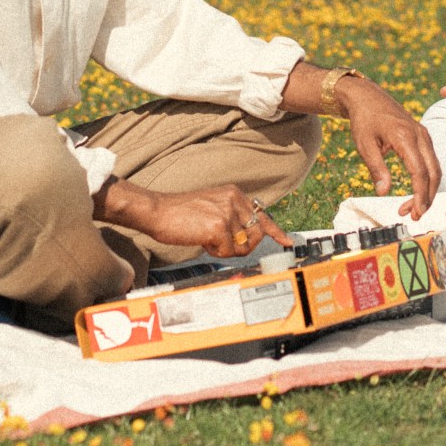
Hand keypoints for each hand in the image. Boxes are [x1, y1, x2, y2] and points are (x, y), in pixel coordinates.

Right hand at [95, 179, 291, 259]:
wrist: (158, 211)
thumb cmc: (180, 213)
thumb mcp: (212, 207)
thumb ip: (231, 217)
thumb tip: (249, 238)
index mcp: (234, 193)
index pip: (261, 214)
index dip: (275, 231)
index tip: (287, 241)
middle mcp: (234, 199)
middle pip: (254, 235)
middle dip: (242, 247)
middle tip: (220, 244)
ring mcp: (227, 212)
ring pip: (241, 247)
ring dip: (224, 250)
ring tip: (205, 237)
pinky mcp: (218, 226)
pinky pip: (227, 252)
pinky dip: (215, 252)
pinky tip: (202, 240)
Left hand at [337, 75, 441, 219]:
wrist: (367, 97)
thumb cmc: (364, 120)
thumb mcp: (364, 145)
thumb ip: (376, 168)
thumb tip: (383, 192)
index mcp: (405, 137)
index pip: (420, 172)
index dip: (420, 195)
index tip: (415, 212)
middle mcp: (420, 135)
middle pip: (434, 172)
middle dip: (427, 197)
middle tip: (414, 216)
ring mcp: (424, 135)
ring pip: (435, 168)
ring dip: (427, 190)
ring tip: (410, 208)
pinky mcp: (423, 137)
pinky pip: (430, 161)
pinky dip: (426, 179)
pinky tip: (415, 191)